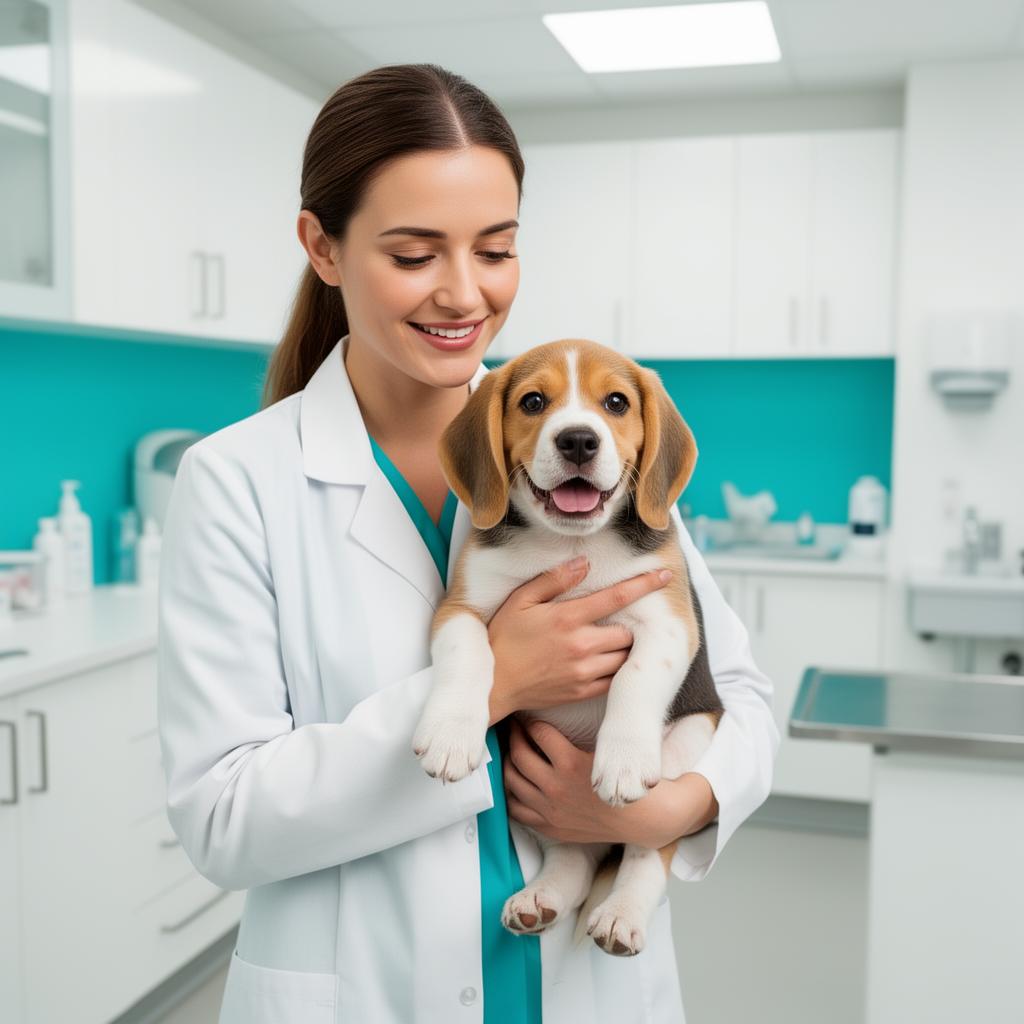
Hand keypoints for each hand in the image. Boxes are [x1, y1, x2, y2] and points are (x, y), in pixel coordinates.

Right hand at [487, 558, 672, 725]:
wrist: (494, 683)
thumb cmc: (504, 637)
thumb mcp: (521, 600)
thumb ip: (554, 580)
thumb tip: (584, 563)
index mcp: (568, 618)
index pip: (618, 597)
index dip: (645, 584)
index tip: (665, 575)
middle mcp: (581, 645)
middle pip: (627, 632)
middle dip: (628, 625)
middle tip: (615, 622)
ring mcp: (584, 671)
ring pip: (625, 658)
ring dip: (624, 648)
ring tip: (612, 642)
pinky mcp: (582, 692)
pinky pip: (614, 681)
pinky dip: (616, 670)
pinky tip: (604, 662)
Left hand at [504, 718, 719, 847]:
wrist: (646, 819)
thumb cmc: (633, 779)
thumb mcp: (615, 746)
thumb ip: (598, 719)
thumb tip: (593, 684)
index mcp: (571, 764)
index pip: (538, 732)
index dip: (531, 719)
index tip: (528, 714)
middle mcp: (556, 787)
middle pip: (519, 754)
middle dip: (514, 735)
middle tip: (514, 726)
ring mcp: (550, 810)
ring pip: (512, 780)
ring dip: (508, 762)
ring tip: (511, 749)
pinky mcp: (550, 827)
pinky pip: (516, 810)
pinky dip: (510, 794)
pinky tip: (514, 781)